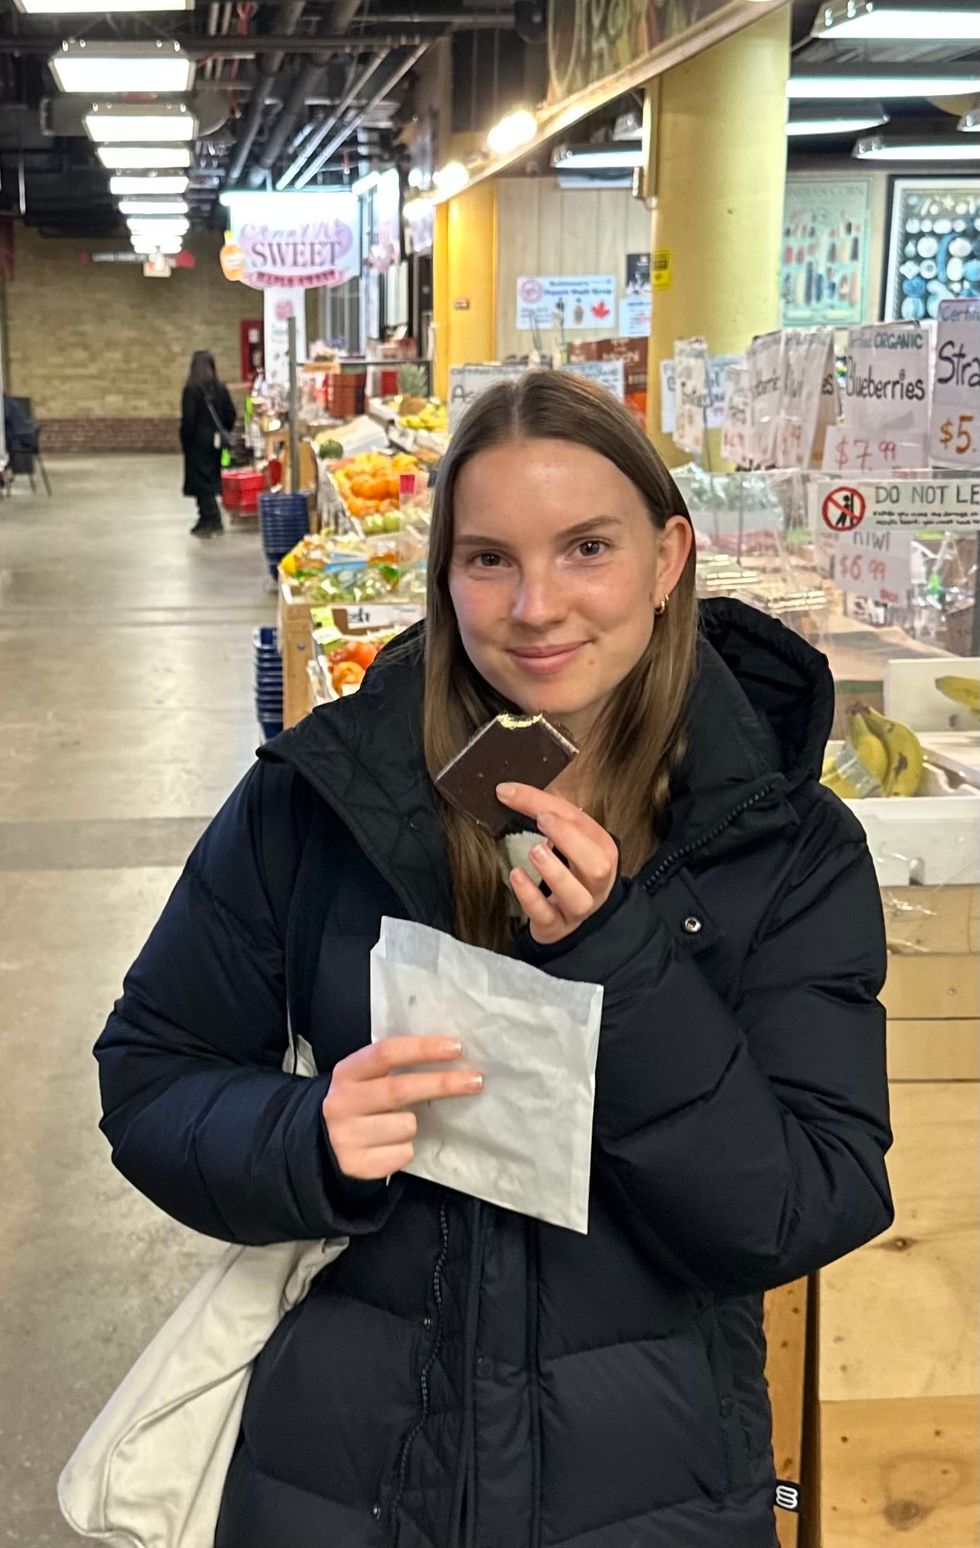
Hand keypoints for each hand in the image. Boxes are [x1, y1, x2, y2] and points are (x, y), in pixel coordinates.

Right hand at [322, 1036, 483, 1180]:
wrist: (324, 1141)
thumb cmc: (361, 1101)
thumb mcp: (366, 1077)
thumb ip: (396, 1067)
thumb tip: (451, 1055)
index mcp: (347, 1072)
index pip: (386, 1052)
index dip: (423, 1048)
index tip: (456, 1048)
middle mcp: (342, 1102)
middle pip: (400, 1088)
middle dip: (442, 1083)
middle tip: (475, 1080)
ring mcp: (346, 1135)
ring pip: (406, 1125)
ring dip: (413, 1124)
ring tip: (397, 1124)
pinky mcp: (356, 1164)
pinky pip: (402, 1154)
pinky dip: (405, 1149)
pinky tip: (389, 1145)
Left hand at [496, 782, 618, 946]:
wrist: (571, 911)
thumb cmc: (568, 866)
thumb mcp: (564, 836)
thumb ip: (542, 811)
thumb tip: (506, 790)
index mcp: (601, 850)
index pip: (581, 824)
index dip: (550, 805)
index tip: (515, 794)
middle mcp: (596, 881)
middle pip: (596, 864)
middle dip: (570, 840)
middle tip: (542, 820)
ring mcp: (579, 907)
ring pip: (577, 896)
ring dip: (555, 872)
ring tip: (534, 851)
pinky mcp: (557, 926)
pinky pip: (548, 916)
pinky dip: (531, 897)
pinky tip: (516, 876)